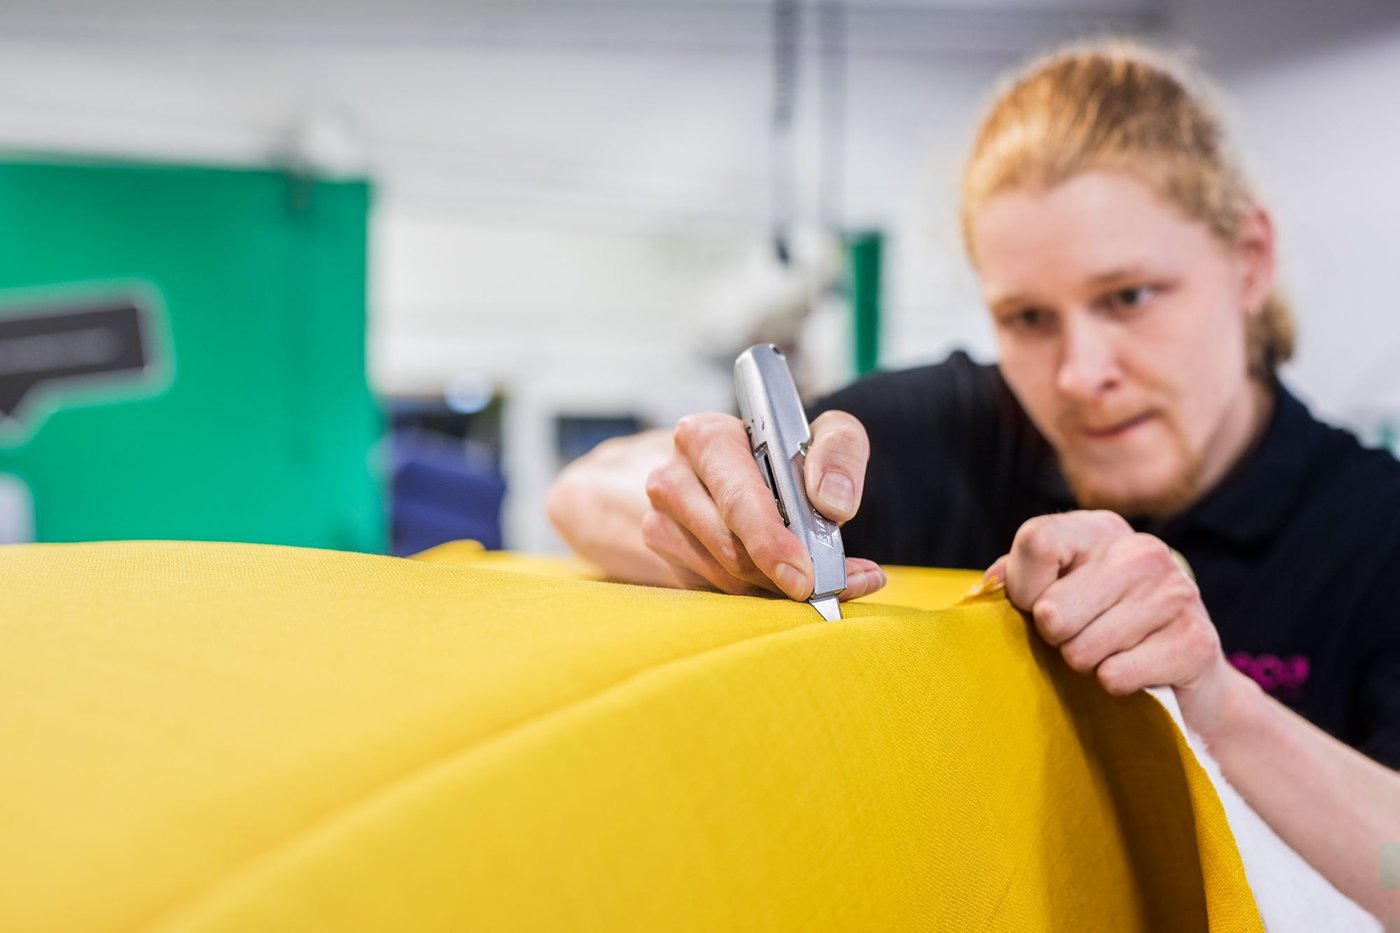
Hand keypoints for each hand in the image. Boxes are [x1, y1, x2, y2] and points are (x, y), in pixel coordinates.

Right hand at [641, 409, 886, 601]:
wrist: (720, 471)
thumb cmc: (771, 452)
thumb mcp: (814, 434)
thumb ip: (838, 452)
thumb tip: (834, 503)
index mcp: (704, 439)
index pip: (737, 499)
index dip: (771, 540)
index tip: (804, 574)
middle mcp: (672, 480)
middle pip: (730, 548)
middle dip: (781, 574)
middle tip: (823, 589)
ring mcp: (661, 524)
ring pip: (726, 577)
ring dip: (777, 586)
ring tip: (822, 583)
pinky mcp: (668, 559)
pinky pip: (719, 591)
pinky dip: (761, 594)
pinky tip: (787, 582)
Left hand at [987, 510, 1244, 737]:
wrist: (1183, 674)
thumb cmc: (1102, 626)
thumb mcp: (1058, 591)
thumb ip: (1017, 579)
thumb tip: (989, 586)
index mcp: (1100, 529)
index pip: (1036, 542)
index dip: (1022, 588)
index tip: (1034, 608)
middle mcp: (1142, 550)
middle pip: (1051, 611)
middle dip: (1054, 639)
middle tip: (1080, 637)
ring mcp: (1175, 592)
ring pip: (1080, 651)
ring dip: (1085, 664)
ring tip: (1111, 652)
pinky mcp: (1196, 641)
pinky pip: (1114, 676)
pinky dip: (1115, 686)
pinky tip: (1138, 670)